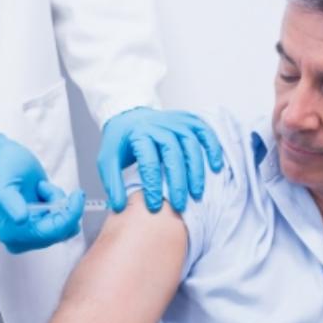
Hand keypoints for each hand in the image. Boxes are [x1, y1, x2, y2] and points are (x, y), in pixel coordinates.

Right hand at [0, 133, 84, 252]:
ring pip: (65, 227)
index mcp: (11, 233)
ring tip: (40, 188)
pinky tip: (43, 193)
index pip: (50, 234)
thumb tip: (20, 220)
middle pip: (60, 233)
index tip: (78, 195)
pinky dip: (60, 204)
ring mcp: (32, 236)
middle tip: (43, 186)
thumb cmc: (2, 168)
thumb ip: (10, 201)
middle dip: (60, 206)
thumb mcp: (3, 181)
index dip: (68, 217)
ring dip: (59, 203)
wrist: (3, 161)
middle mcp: (21, 240)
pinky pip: (64, 222)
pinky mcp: (42, 228)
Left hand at [97, 108, 222, 212]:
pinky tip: (215, 166)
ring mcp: (175, 121)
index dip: (152, 185)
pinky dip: (213, 147)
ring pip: (191, 143)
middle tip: (179, 205)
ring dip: (196, 170)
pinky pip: (204, 130)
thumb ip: (112, 183)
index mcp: (138, 134)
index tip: (154, 206)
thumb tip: (120, 207)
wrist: (128, 116)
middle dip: (178, 182)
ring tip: (197, 192)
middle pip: (173, 153)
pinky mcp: (187, 120)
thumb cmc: (120, 141)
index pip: (148, 162)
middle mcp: (159, 125)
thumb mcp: (107, 160)